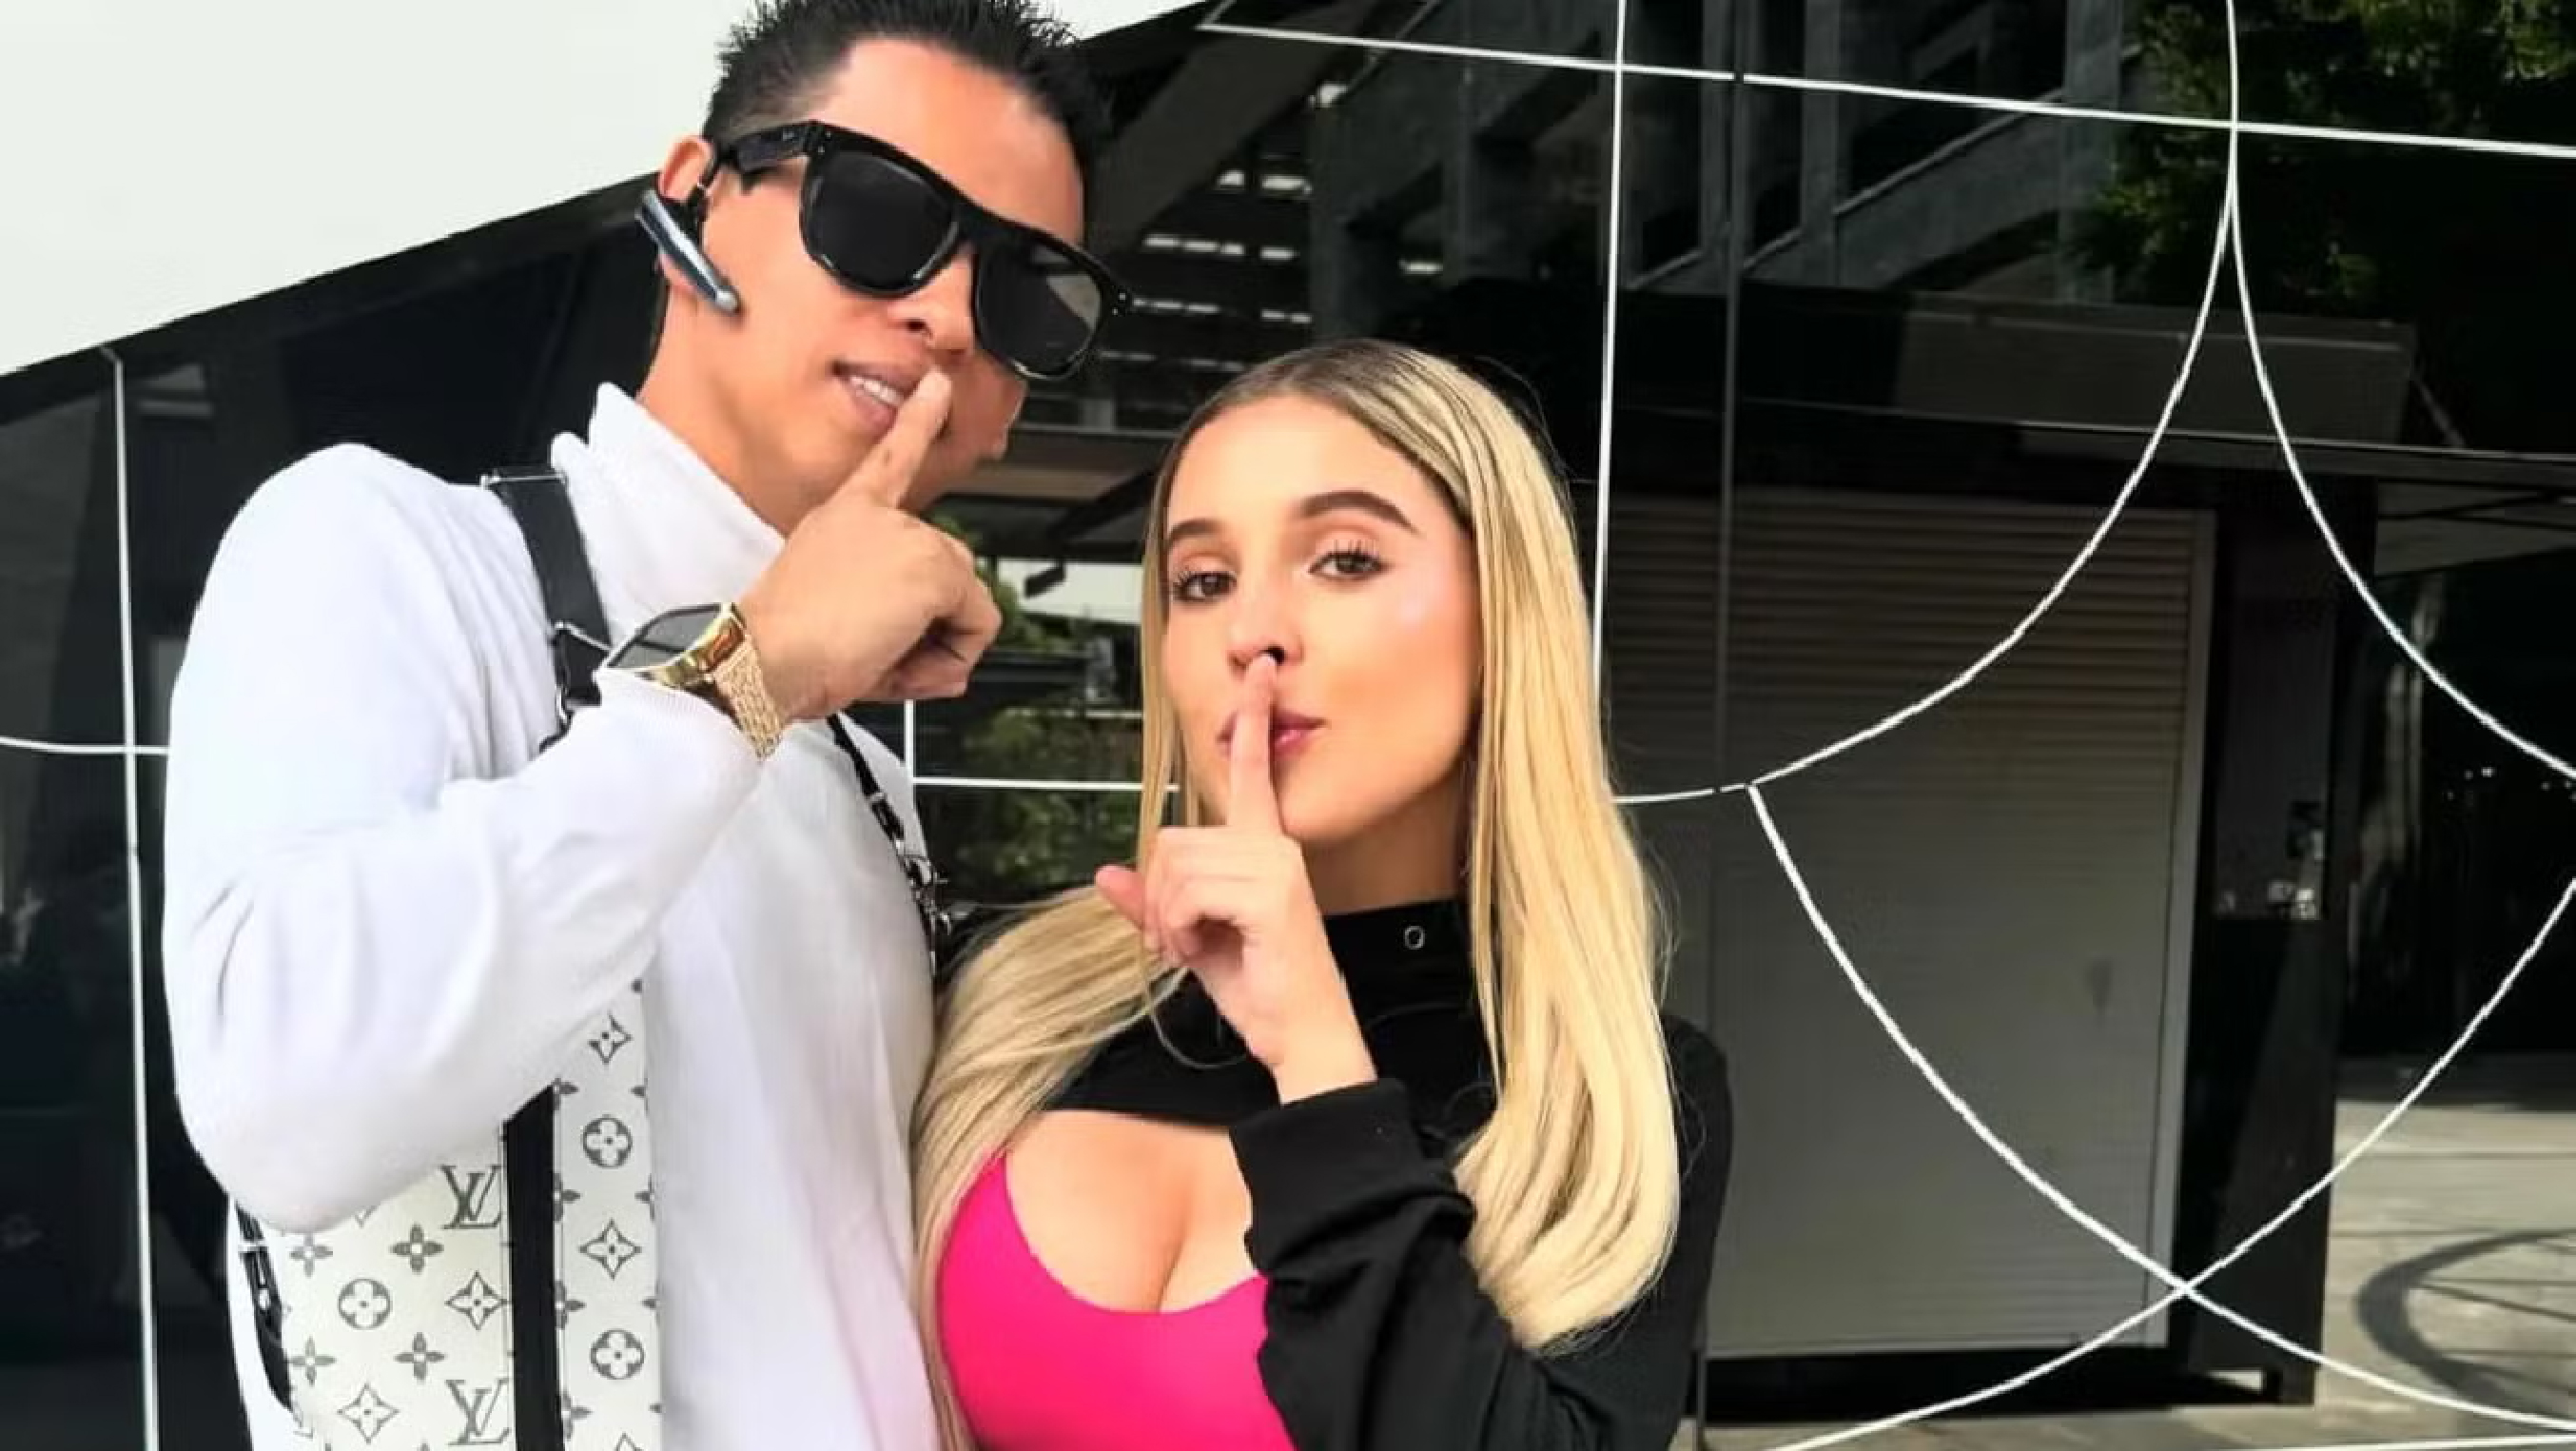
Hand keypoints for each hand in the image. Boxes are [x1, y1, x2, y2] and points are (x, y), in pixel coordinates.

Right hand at [736, 372, 1002, 717]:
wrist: (761, 654)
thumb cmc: (779, 643)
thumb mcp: (831, 612)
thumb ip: (888, 615)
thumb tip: (944, 657)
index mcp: (846, 514)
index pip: (890, 459)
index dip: (918, 418)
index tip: (938, 384)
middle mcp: (881, 518)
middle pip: (948, 574)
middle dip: (930, 628)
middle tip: (879, 653)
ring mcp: (913, 538)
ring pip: (967, 606)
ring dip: (938, 649)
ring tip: (880, 658)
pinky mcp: (937, 570)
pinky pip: (978, 628)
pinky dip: (953, 656)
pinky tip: (900, 655)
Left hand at [1096, 655, 1374, 1098]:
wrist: (1302, 1036)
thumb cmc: (1262, 990)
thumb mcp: (1193, 941)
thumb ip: (1154, 905)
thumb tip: (1108, 874)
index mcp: (1264, 849)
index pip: (1252, 772)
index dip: (1253, 719)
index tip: (1260, 672)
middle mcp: (1274, 847)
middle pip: (1172, 838)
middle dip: (1159, 896)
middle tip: (1181, 939)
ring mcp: (1276, 865)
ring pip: (1174, 865)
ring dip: (1167, 917)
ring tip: (1195, 947)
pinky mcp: (1271, 891)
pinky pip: (1187, 890)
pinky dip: (1178, 927)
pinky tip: (1203, 950)